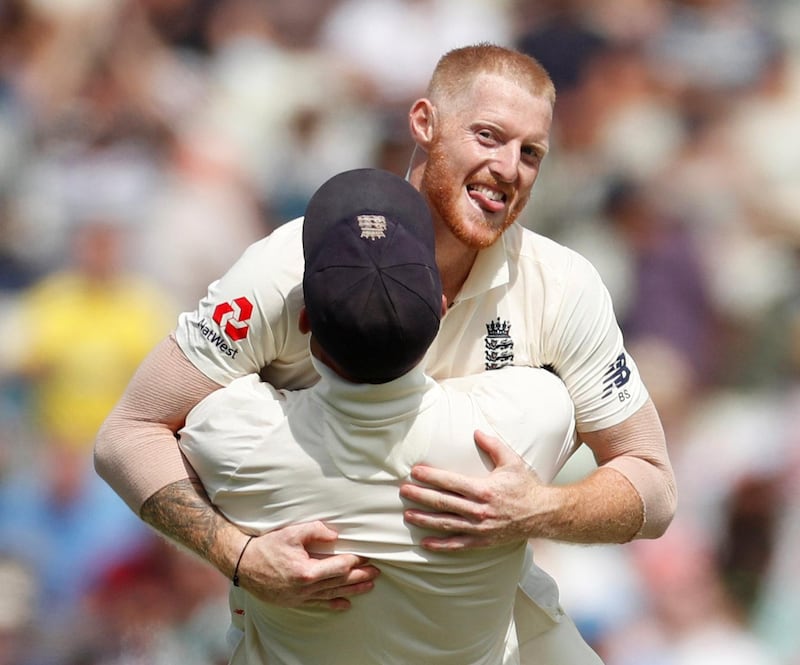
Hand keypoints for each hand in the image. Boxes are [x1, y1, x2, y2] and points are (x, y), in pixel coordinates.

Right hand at [237, 521, 379, 609]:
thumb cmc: (267, 547)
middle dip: (360, 577)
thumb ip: (315, 531)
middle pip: (339, 582)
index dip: (354, 561)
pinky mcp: (294, 601)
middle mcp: (305, 588)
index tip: (366, 556)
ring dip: (352, 590)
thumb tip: (335, 535)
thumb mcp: (292, 533)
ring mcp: (300, 597)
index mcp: (306, 571)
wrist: (243, 564)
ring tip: (369, 586)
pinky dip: (333, 604)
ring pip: (332, 594)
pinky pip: (318, 603)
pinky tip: (345, 605)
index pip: (338, 566)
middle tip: (376, 572)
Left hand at [399, 430, 546, 550]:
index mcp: (484, 489)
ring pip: (446, 524)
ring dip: (425, 520)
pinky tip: (425, 542)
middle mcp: (479, 510)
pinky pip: (457, 544)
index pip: (451, 482)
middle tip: (403, 491)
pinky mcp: (482, 541)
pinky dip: (440, 544)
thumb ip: (493, 445)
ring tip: (407, 515)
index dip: (431, 477)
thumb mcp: (511, 462)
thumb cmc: (526, 487)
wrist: (543, 514)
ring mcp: (480, 528)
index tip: (416, 472)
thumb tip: (476, 431)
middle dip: (421, 496)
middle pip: (443, 502)